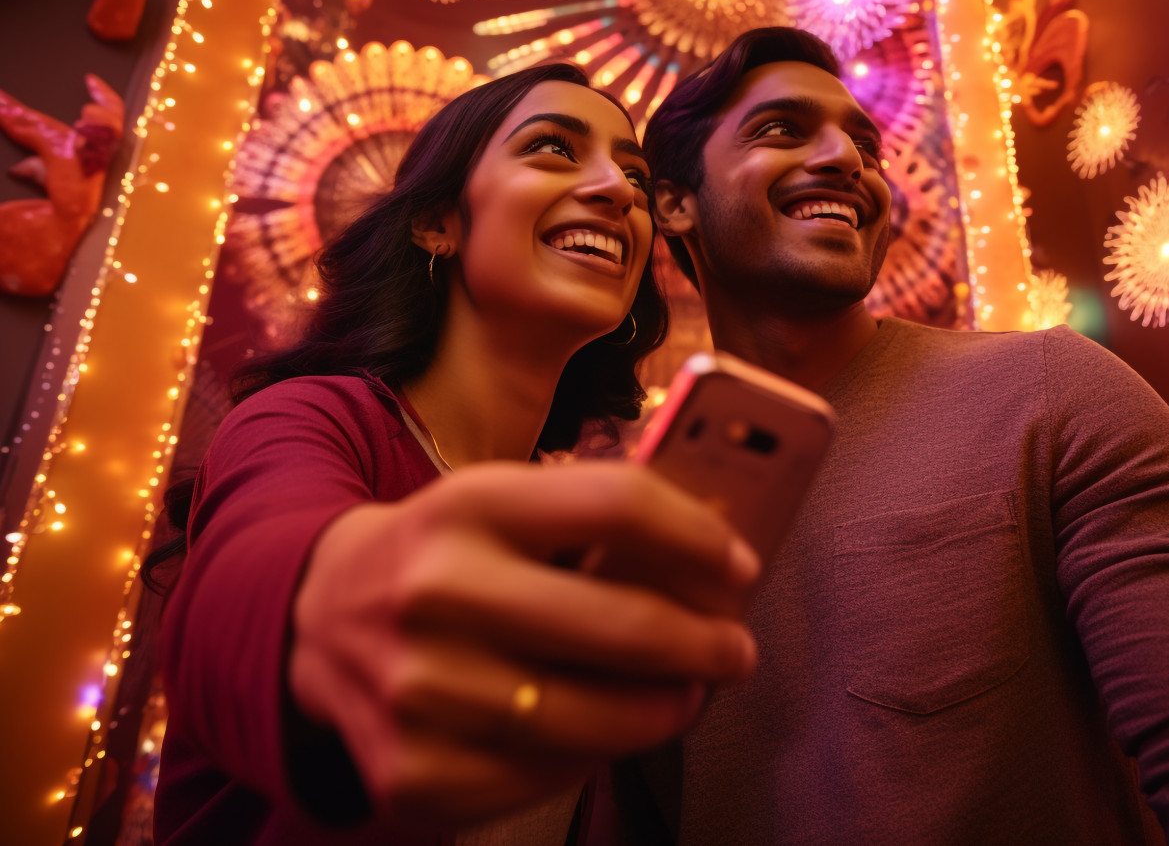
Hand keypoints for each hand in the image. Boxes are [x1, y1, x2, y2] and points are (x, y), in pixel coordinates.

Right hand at [288, 460, 759, 826]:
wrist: (315, 616)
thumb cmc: (440, 552)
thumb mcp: (497, 503)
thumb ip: (589, 520)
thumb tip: (710, 562)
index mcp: (469, 505)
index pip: (617, 505)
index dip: (699, 536)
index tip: (740, 564)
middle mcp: (436, 591)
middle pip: (620, 626)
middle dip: (704, 644)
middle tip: (734, 650)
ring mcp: (419, 689)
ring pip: (591, 720)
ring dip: (661, 712)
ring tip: (682, 697)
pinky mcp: (411, 769)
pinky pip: (541, 778)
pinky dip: (590, 759)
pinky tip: (601, 735)